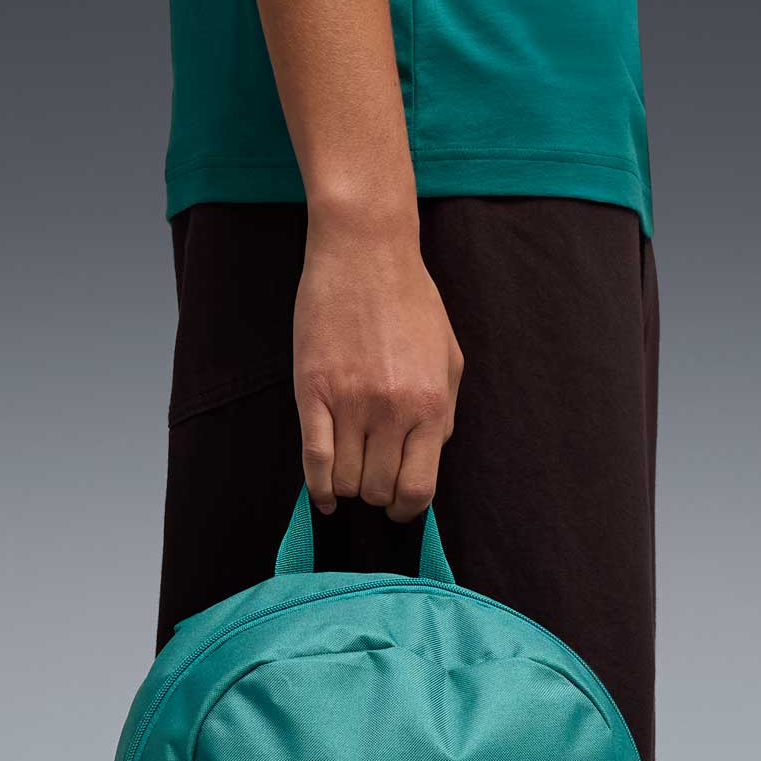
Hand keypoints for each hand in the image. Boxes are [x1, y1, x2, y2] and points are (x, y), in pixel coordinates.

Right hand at [293, 207, 463, 522]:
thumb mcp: (448, 359)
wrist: (364, 252)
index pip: (418, 489)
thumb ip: (444, 413)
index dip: (407, 509)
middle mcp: (391, 411)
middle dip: (376, 493)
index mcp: (430, 405)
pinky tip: (323, 495)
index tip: (399, 506)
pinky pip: (313, 460)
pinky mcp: (312, 391)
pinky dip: (318, 488)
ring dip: (348, 486)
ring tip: (350, 469)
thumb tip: (430, 458)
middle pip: (379, 490)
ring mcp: (349, 402)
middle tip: (372, 477)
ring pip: (346, 481)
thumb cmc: (410, 302)